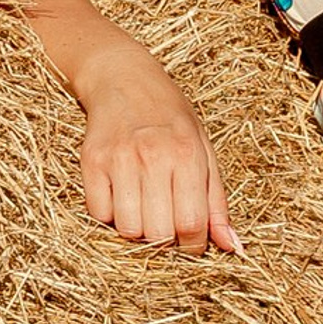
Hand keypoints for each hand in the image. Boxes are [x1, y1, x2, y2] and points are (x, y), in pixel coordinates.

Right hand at [78, 42, 238, 255]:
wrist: (123, 77)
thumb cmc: (170, 115)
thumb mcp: (203, 148)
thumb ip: (216, 200)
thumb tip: (231, 246)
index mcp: (187, 154)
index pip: (192, 224)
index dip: (193, 245)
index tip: (191, 241)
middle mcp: (153, 156)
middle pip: (159, 234)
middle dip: (167, 239)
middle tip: (167, 222)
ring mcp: (119, 159)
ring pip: (128, 229)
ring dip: (137, 229)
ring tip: (144, 208)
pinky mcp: (91, 161)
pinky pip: (99, 214)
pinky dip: (110, 215)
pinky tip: (120, 195)